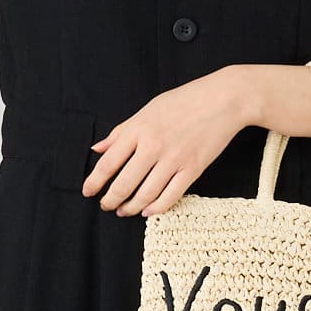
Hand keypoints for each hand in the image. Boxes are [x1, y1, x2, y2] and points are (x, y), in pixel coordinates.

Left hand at [82, 67, 256, 215]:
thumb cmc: (184, 101)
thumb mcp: (147, 110)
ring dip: (132, 207)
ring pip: (146, 194)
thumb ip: (121, 132)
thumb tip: (98, 148)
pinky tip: (148, 211)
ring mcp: (174, 159)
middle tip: (106, 206)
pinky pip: (171, 196)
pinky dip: (157, 208)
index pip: (109, 162)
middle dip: (111, 200)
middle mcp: (153, 146)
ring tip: (125, 211)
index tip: (88, 192)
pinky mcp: (193, 169)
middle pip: (124, 183)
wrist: (222, 99)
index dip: (95, 182)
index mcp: (139, 129)